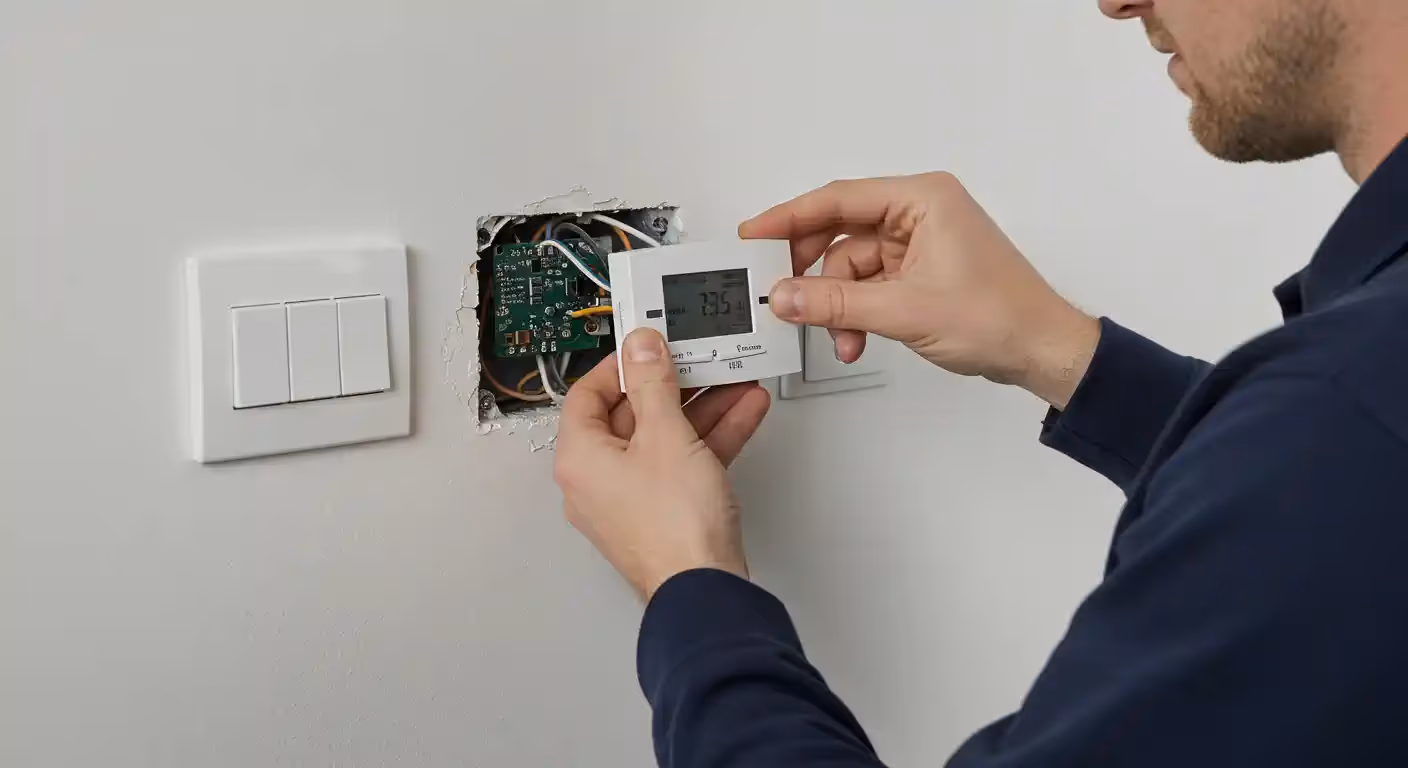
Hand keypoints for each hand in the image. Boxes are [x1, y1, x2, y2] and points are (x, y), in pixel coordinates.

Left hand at [553, 328, 771, 600]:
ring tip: (734, 381)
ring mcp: (632, 498)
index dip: (620, 365)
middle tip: (699, 360)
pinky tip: (742, 413)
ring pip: (665, 437)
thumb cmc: (674, 528)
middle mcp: (598, 480)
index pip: (589, 394)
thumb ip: (655, 385)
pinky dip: (710, 438)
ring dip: (702, 407)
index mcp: (580, 458)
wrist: (706, 590)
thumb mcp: (667, 435)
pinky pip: (684, 462)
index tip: (649, 347)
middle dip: (675, 384)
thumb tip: (641, 349)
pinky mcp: (665, 512)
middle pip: (632, 414)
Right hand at [740, 172, 1099, 409]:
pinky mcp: (920, 271)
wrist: (1041, 351)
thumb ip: (835, 303)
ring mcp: (919, 243)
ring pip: (851, 265)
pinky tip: (855, 339)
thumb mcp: (904, 310)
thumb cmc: (1000, 317)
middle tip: (780, 292)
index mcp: (922, 199)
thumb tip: (784, 296)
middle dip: (813, 271)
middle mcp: (919, 213)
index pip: (838, 199)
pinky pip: (869, 284)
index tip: (753, 236)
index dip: (789, 218)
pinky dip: (856, 312)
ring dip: (838, 304)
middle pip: (840, 231)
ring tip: (840, 338)